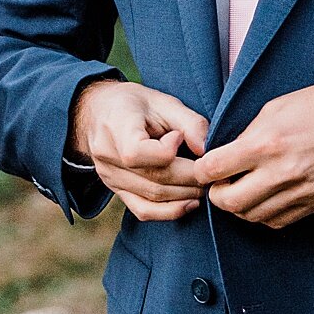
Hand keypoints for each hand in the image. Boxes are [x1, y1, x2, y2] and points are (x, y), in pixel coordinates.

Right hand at [71, 79, 208, 221]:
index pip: (137, 153)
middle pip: (153, 178)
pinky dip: (169, 212)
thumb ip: (188, 122)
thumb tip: (206, 150)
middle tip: (212, 172)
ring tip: (205, 185)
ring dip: (185, 195)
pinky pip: (142, 210)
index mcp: (115, 127)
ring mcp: (110, 177)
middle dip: (189, 178)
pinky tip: (190, 203)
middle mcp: (107, 156)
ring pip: (152, 197)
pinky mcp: (117, 191)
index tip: (179, 136)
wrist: (100, 113)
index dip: (166, 150)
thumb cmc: (135, 104)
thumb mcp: (163, 101)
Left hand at [191, 79, 313, 228]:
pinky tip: (264, 197)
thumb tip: (223, 157)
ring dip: (239, 206)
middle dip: (217, 195)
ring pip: (251, 216)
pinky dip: (262, 214)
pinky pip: (275, 222)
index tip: (204, 168)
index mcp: (267, 143)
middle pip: (229, 202)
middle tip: (219, 183)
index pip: (215, 170)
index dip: (202, 171)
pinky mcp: (313, 204)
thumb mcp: (273, 109)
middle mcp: (281, 172)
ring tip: (242, 189)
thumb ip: (245, 136)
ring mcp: (299, 192)